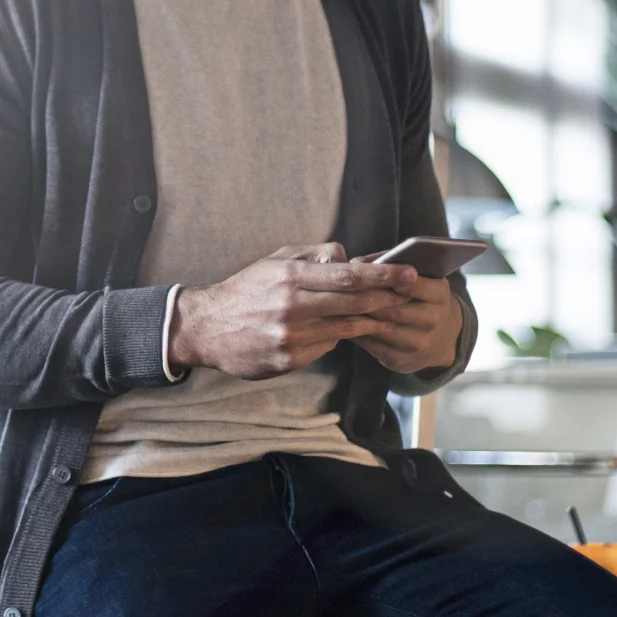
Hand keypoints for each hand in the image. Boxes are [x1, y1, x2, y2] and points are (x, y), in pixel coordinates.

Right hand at [167, 244, 415, 380]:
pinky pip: (327, 347)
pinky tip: (344, 331)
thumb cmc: (245, 290)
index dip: (384, 276)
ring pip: (346, 328)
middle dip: (388, 297)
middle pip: (355, 302)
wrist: (207, 328)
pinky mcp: (289, 360)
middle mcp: (292, 307)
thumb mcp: (275, 261)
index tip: (409, 274)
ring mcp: (291, 336)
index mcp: (290, 277)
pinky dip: (338, 337)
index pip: (349, 275)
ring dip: (371, 320)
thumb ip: (313, 256)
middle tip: (409, 293)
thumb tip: (349, 257)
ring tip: (386, 313)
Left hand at [347, 258, 462, 374]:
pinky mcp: (401, 361)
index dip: (385, 277)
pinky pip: (372, 345)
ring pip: (380, 327)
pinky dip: (356, 332)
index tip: (361, 269)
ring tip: (337, 303)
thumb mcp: (419, 278)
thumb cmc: (421, 297)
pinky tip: (343, 322)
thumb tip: (355, 263)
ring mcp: (418, 343)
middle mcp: (433, 319)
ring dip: (357, 316)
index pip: (411, 283)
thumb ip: (390, 265)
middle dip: (364, 297)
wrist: (443, 338)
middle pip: (391, 308)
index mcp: (439, 294)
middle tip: (339, 287)